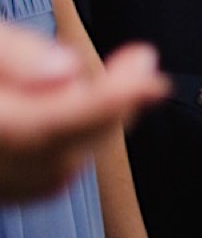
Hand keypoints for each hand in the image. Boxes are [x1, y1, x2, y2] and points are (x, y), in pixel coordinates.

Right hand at [0, 31, 161, 202]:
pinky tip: (77, 113)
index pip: (43, 124)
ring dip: (93, 129)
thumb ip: (9, 54)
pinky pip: (37, 184)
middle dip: (109, 109)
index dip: (102, 104)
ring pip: (54, 172)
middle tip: (139, 60)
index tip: (150, 77)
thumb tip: (67, 72)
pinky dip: (68, 151)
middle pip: (57, 152)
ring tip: (112, 80)